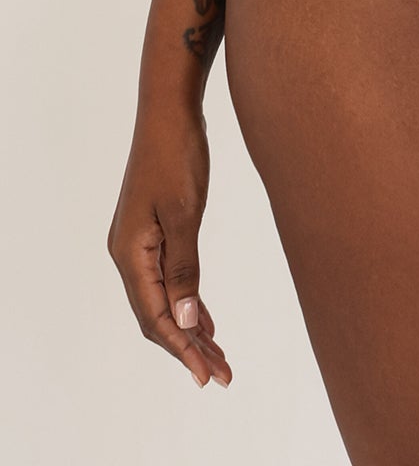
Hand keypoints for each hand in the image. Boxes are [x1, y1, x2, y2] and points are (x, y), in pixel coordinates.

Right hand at [107, 106, 231, 388]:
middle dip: (188, 346)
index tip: (208, 374)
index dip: (182, 348)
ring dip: (190, 327)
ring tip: (219, 355)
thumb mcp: (185, 214)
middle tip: (222, 373)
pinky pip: (169, 279)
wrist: (170, 111)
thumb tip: (186, 320)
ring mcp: (139, 243)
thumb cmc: (177, 155)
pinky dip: (188, 301)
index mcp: (130, 253)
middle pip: (157, 315)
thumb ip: (185, 268)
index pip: (155, 316)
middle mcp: (128, 254)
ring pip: (165, 299)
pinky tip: (205, 319)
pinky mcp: (154, 230)